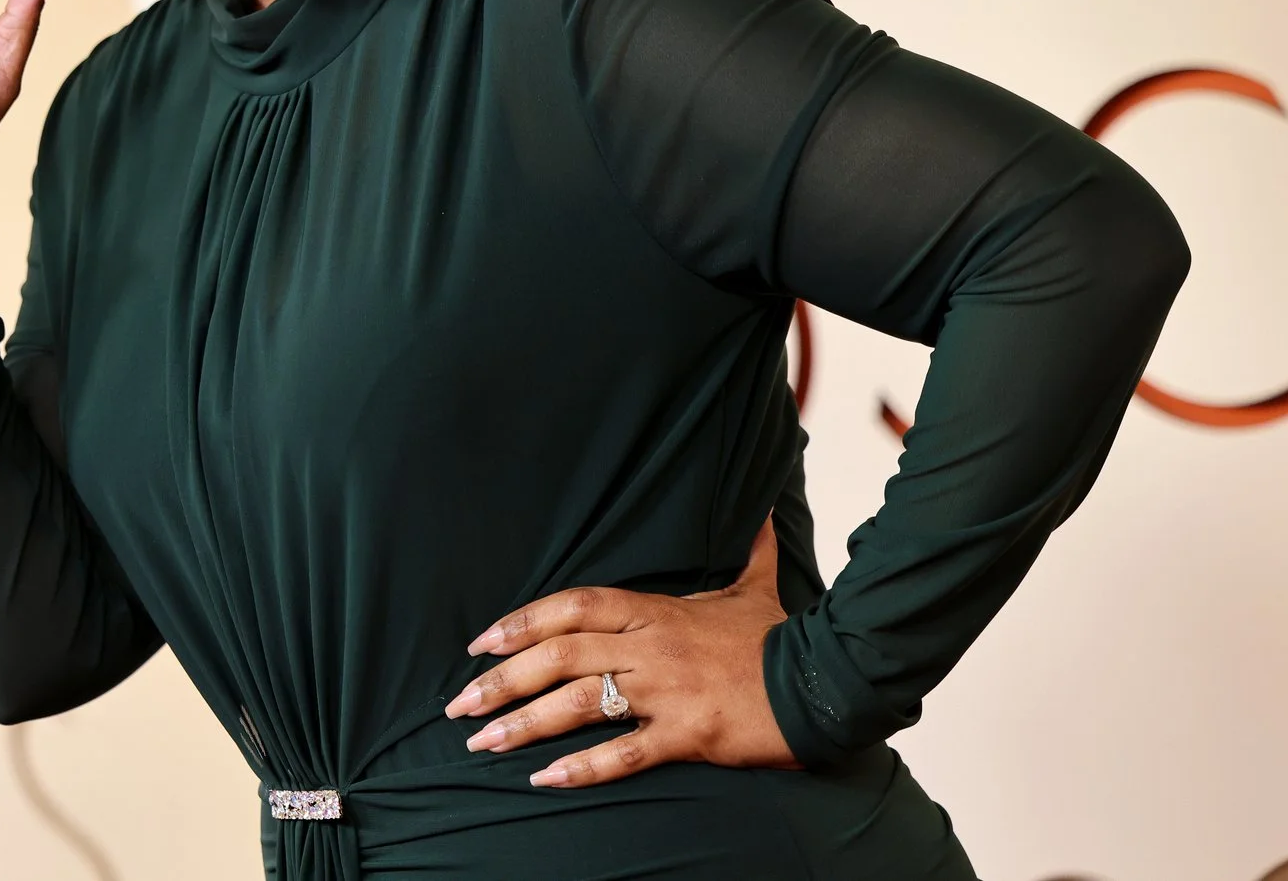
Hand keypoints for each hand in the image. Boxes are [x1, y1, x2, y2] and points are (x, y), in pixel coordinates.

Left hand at [443, 520, 800, 787]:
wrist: (828, 681)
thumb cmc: (781, 637)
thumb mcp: (756, 586)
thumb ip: (747, 549)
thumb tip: (760, 508)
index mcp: (655, 610)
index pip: (572, 607)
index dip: (521, 622)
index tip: (480, 643)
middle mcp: (650, 646)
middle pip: (559, 655)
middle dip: (502, 679)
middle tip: (460, 703)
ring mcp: (666, 690)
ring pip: (579, 703)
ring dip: (524, 723)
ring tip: (481, 741)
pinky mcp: (687, 734)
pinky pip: (623, 753)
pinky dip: (581, 767)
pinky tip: (543, 778)